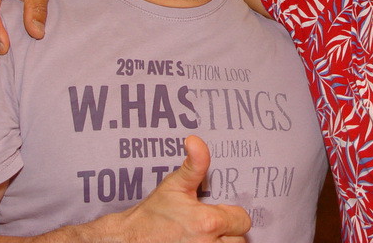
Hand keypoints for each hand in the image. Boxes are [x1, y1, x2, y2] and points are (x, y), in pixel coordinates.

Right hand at [105, 135, 250, 241]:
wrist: (129, 239)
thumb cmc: (152, 213)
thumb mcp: (175, 184)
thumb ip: (195, 163)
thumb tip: (195, 140)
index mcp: (208, 222)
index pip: (242, 221)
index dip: (232, 215)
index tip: (217, 213)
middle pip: (239, 239)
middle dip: (228, 231)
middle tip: (211, 225)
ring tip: (206, 235)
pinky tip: (199, 242)